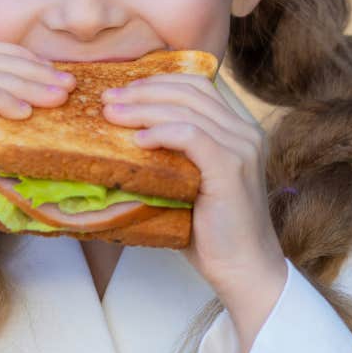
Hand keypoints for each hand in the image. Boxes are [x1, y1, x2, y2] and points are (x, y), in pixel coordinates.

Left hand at [101, 73, 287, 350]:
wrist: (243, 270)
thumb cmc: (211, 233)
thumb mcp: (190, 183)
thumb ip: (172, 156)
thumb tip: (122, 138)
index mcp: (238, 129)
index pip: (196, 85)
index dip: (157, 82)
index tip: (121, 91)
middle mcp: (245, 131)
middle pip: (189, 90)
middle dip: (142, 90)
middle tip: (106, 99)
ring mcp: (241, 147)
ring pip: (186, 109)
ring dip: (142, 108)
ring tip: (110, 115)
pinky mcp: (231, 167)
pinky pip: (191, 136)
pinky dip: (160, 133)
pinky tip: (137, 141)